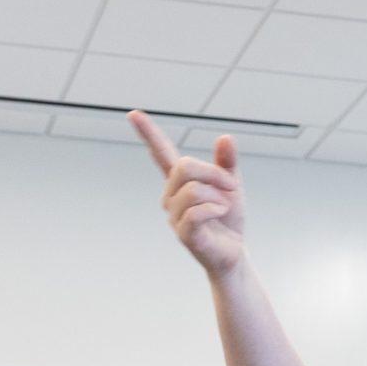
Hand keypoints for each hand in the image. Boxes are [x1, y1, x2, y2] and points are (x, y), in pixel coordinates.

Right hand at [131, 111, 243, 276]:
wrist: (233, 251)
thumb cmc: (228, 218)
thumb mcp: (231, 183)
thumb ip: (226, 161)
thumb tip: (225, 137)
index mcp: (180, 181)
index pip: (161, 153)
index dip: (148, 133)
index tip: (133, 114)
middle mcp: (171, 196)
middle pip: (184, 167)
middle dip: (214, 174)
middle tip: (232, 187)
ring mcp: (174, 216)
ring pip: (193, 190)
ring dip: (218, 196)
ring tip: (224, 207)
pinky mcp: (183, 234)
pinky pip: (195, 212)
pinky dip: (215, 209)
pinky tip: (220, 213)